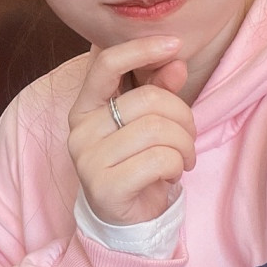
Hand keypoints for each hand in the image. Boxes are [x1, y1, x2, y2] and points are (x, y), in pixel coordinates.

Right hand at [68, 36, 195, 225]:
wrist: (124, 221)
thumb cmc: (137, 163)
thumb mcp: (149, 123)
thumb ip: (159, 90)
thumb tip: (176, 61)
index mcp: (85, 107)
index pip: (107, 64)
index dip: (142, 49)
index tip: (175, 45)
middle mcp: (79, 129)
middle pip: (148, 100)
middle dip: (183, 117)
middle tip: (187, 137)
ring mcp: (87, 159)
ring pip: (159, 130)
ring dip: (184, 145)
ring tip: (182, 158)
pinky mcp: (104, 186)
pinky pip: (159, 160)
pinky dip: (177, 165)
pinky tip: (171, 175)